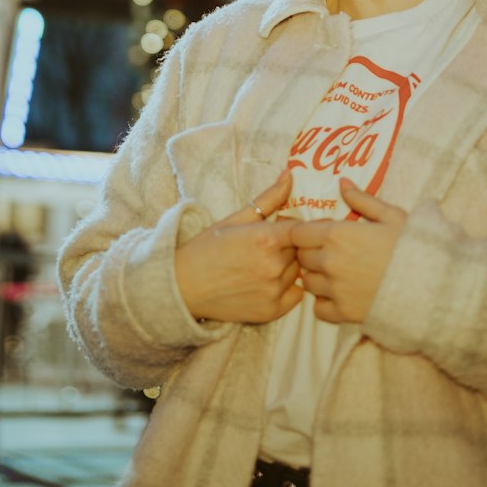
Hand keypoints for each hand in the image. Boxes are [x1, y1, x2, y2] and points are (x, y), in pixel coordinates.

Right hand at [175, 169, 302, 324]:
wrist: (184, 286)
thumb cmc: (207, 248)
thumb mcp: (236, 218)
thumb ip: (269, 198)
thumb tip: (290, 174)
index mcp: (266, 239)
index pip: (302, 229)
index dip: (294, 227)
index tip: (284, 228)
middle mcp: (274, 266)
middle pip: (301, 250)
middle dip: (290, 245)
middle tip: (268, 246)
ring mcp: (274, 291)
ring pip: (298, 271)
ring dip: (288, 266)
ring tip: (262, 264)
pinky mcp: (272, 311)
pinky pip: (295, 294)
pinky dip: (287, 287)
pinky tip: (266, 282)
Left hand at [288, 178, 406, 323]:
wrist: (431, 285)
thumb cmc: (412, 245)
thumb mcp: (390, 215)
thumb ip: (361, 199)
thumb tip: (342, 182)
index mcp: (337, 234)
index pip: (297, 233)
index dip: (305, 232)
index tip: (319, 233)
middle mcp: (329, 262)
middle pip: (301, 257)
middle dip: (310, 252)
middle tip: (329, 251)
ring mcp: (335, 290)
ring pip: (308, 282)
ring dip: (316, 277)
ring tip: (335, 273)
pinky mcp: (344, 313)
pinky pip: (319, 309)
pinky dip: (324, 303)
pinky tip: (339, 295)